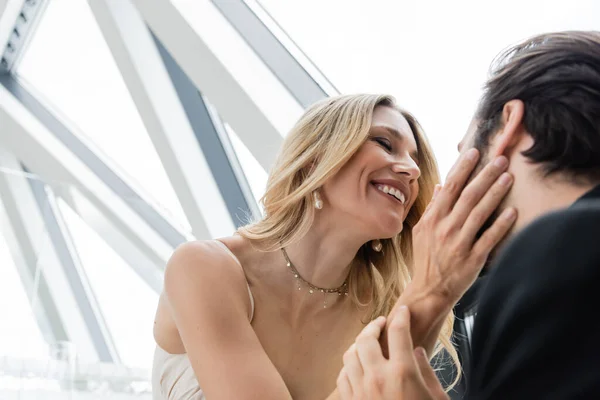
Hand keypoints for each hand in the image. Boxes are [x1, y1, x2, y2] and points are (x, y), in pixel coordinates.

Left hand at [337, 307, 447, 399]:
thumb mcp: (437, 398)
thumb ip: (426, 372)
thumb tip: (416, 350)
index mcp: (403, 372)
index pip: (399, 332)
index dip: (402, 317)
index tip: (403, 310)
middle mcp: (378, 377)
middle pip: (366, 339)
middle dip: (373, 326)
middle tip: (381, 323)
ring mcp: (361, 391)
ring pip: (350, 355)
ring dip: (359, 345)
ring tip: (368, 342)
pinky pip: (343, 377)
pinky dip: (349, 367)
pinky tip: (357, 366)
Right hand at [410, 148, 516, 306]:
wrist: (428, 290)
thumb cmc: (426, 259)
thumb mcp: (421, 231)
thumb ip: (432, 208)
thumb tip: (440, 186)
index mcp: (433, 219)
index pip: (449, 187)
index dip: (462, 168)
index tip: (474, 152)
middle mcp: (445, 228)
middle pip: (468, 196)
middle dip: (484, 175)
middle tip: (500, 159)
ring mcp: (459, 243)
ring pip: (479, 213)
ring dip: (495, 193)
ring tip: (508, 177)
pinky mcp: (472, 258)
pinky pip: (489, 238)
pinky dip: (500, 225)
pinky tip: (512, 211)